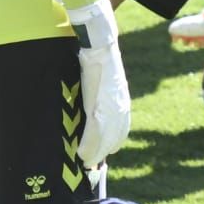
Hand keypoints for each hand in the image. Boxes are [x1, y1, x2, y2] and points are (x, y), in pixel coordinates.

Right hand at [68, 0, 131, 166]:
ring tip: (85, 161)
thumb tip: (93, 101)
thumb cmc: (99, 56)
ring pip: (106, 137)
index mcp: (120, 99)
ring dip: (96, 152)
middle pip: (114, 136)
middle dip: (103, 150)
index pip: (120, 128)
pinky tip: (82, 152)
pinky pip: (96, 130)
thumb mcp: (105, 78)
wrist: (100, 41)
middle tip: (91, 162)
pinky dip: (90, 143)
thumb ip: (101, 93)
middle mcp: (119, 105)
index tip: (103, 153)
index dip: (111, 142)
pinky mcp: (99, 102)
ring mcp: (111, 105)